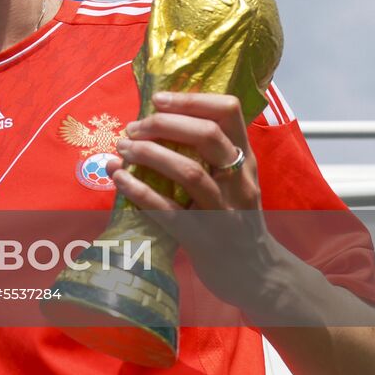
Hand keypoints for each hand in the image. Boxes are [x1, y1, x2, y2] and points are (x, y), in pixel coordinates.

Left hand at [109, 91, 282, 312]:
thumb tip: (160, 119)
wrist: (255, 275)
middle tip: (133, 128)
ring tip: (123, 149)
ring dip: (149, 154)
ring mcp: (224, 211)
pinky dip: (139, 191)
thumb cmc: (234, 218)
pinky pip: (169, 211)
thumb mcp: (234, 180)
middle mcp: (239, 181)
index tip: (158, 100)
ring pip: (189, 171)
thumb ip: (210, 152)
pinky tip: (119, 180)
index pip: (228, 112)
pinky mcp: (203, 238)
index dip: (190, 99)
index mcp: (246, 159)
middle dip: (163, 124)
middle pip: (207, 135)